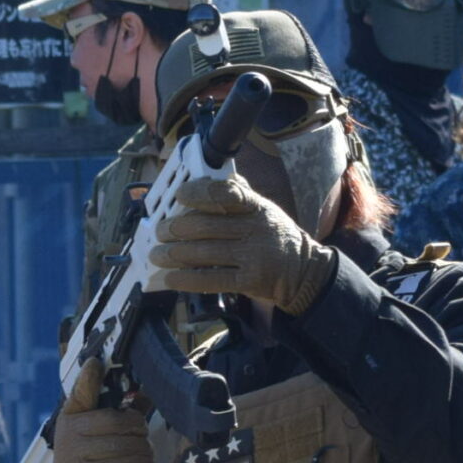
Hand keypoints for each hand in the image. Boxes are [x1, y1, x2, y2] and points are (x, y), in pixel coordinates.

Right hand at [39, 362, 153, 462]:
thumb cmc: (88, 456)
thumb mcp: (97, 433)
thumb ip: (120, 413)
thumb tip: (146, 396)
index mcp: (72, 414)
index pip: (81, 392)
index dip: (88, 377)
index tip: (95, 362)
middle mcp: (70, 430)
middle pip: (118, 421)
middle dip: (139, 429)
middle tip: (142, 436)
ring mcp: (75, 453)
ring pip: (125, 444)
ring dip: (144, 450)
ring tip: (145, 453)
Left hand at [148, 172, 337, 314]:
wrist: (305, 272)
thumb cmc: (276, 238)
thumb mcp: (265, 211)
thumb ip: (239, 196)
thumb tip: (206, 180)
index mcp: (258, 207)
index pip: (226, 194)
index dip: (199, 193)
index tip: (180, 195)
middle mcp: (256, 229)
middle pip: (207, 226)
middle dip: (176, 229)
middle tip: (160, 231)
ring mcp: (254, 256)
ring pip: (204, 252)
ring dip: (173, 254)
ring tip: (157, 254)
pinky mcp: (249, 281)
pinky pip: (211, 279)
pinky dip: (187, 279)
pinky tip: (171, 278)